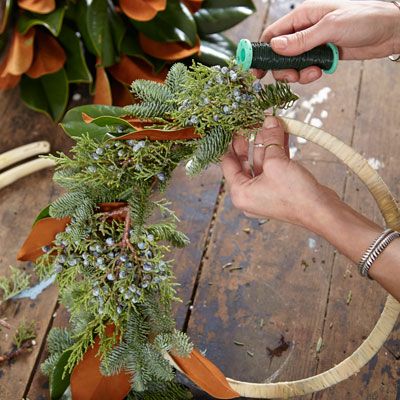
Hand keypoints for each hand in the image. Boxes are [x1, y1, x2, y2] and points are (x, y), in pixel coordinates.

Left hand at [222, 116, 399, 301]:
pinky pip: (273, 166)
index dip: (230, 143)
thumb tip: (269, 121)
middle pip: (245, 162)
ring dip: (267, 142)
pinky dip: (277, 151)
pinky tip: (281, 132)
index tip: (232, 127)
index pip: (228, 163)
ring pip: (262, 162)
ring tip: (270, 122)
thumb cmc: (294, 194)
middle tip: (250, 122)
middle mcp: (249, 194)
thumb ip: (270, 140)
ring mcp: (264, 192)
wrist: (321, 211)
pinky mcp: (279, 188)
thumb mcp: (276, 162)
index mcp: (240, 193)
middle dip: (251, 140)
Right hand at [255, 0, 399, 82]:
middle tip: (291, 76)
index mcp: (302, 17)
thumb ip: (301, 40)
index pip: (272, 34)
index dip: (262, 52)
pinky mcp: (321, 56)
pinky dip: (309, 75)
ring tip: (313, 72)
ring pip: (292, 65)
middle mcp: (304, 30)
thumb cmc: (365, 19)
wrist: (390, 30)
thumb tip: (275, 47)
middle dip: (282, 68)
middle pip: (279, 54)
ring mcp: (312, 44)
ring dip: (297, 74)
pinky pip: (306, 69)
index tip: (256, 69)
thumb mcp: (330, 27)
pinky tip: (321, 71)